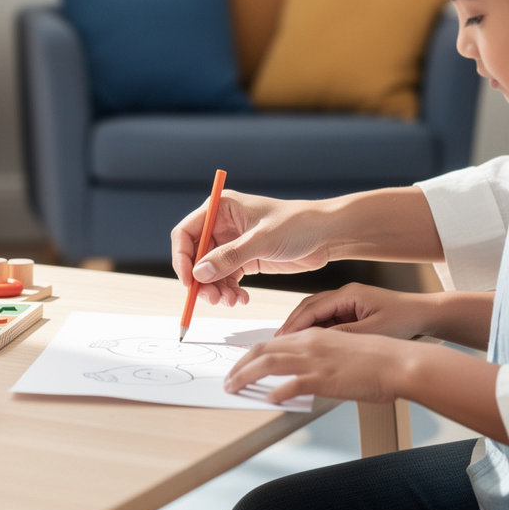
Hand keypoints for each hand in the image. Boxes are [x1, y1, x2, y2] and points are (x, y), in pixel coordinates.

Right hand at [170, 192, 330, 305]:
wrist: (327, 234)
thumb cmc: (297, 224)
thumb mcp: (262, 240)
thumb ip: (229, 257)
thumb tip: (199, 273)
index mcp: (221, 208)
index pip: (186, 233)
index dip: (182, 258)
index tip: (188, 281)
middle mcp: (222, 225)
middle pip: (196, 257)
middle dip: (202, 280)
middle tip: (213, 299)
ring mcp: (232, 244)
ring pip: (210, 272)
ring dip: (217, 289)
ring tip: (231, 301)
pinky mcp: (244, 259)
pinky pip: (226, 279)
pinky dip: (230, 291)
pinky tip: (242, 299)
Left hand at [223, 328, 408, 404]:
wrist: (399, 362)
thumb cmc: (376, 360)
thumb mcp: (340, 352)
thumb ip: (318, 360)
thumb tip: (300, 377)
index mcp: (313, 336)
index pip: (271, 342)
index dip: (251, 354)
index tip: (239, 365)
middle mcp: (309, 344)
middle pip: (262, 350)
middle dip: (239, 365)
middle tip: (227, 379)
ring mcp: (315, 360)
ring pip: (268, 364)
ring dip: (246, 376)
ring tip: (233, 388)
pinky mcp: (324, 378)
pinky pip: (292, 385)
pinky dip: (277, 392)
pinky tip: (269, 400)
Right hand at [276, 283, 437, 339]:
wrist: (427, 314)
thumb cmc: (405, 319)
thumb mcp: (373, 330)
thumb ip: (345, 333)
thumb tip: (319, 340)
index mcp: (348, 294)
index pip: (312, 308)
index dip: (295, 323)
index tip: (281, 337)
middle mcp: (345, 295)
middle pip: (309, 307)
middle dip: (293, 324)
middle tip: (278, 341)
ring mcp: (348, 302)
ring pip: (317, 313)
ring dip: (303, 327)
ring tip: (289, 344)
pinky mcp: (352, 311)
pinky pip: (328, 319)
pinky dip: (317, 331)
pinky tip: (311, 343)